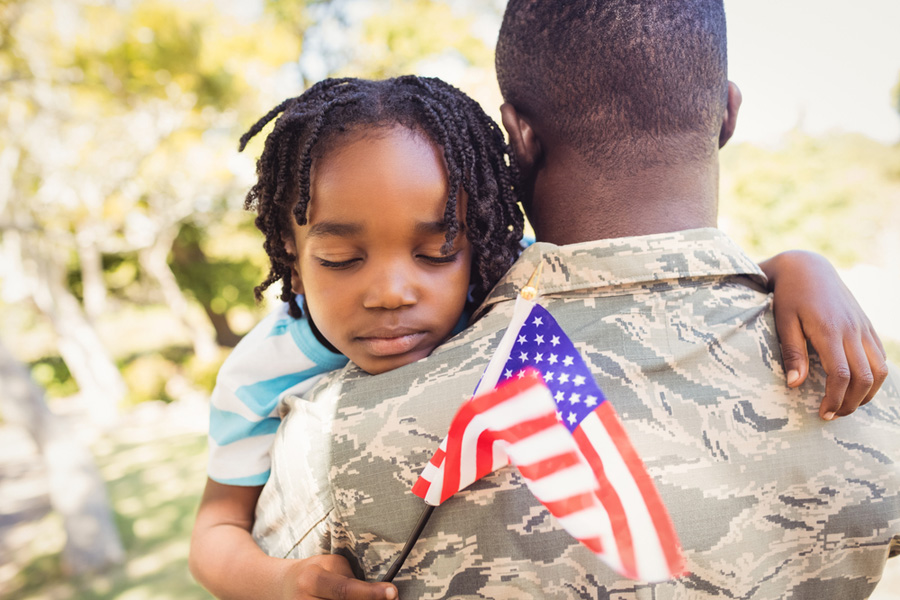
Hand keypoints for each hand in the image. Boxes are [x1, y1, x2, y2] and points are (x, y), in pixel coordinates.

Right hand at [281, 555, 397, 599]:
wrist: (283, 586)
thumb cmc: (313, 571)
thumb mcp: (330, 564)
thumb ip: (351, 577)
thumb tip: (379, 592)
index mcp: (311, 579)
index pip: (345, 590)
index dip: (371, 593)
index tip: (392, 592)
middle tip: (390, 598)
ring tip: (373, 598)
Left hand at [763, 250, 888, 419]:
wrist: (808, 268)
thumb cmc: (789, 296)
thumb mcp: (783, 321)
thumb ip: (792, 352)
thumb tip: (794, 385)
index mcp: (829, 331)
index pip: (841, 375)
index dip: (835, 399)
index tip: (823, 414)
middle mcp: (852, 330)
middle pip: (865, 377)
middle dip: (851, 403)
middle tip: (833, 415)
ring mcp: (863, 328)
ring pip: (880, 370)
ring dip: (867, 393)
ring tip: (847, 405)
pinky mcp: (867, 326)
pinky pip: (880, 357)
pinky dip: (874, 377)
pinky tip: (858, 386)